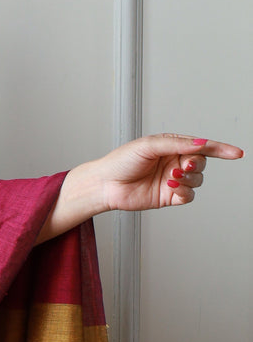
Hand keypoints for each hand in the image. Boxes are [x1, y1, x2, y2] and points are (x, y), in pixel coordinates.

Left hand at [39, 133, 243, 240]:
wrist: (105, 184)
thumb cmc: (121, 161)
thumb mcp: (149, 145)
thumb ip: (176, 143)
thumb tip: (201, 143)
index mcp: (171, 146)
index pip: (201, 146)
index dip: (220, 149)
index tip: (236, 153)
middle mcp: (174, 162)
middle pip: (201, 163)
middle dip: (195, 164)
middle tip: (181, 165)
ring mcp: (172, 180)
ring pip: (197, 180)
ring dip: (188, 179)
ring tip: (170, 178)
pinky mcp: (168, 197)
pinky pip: (188, 196)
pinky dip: (184, 192)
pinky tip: (172, 189)